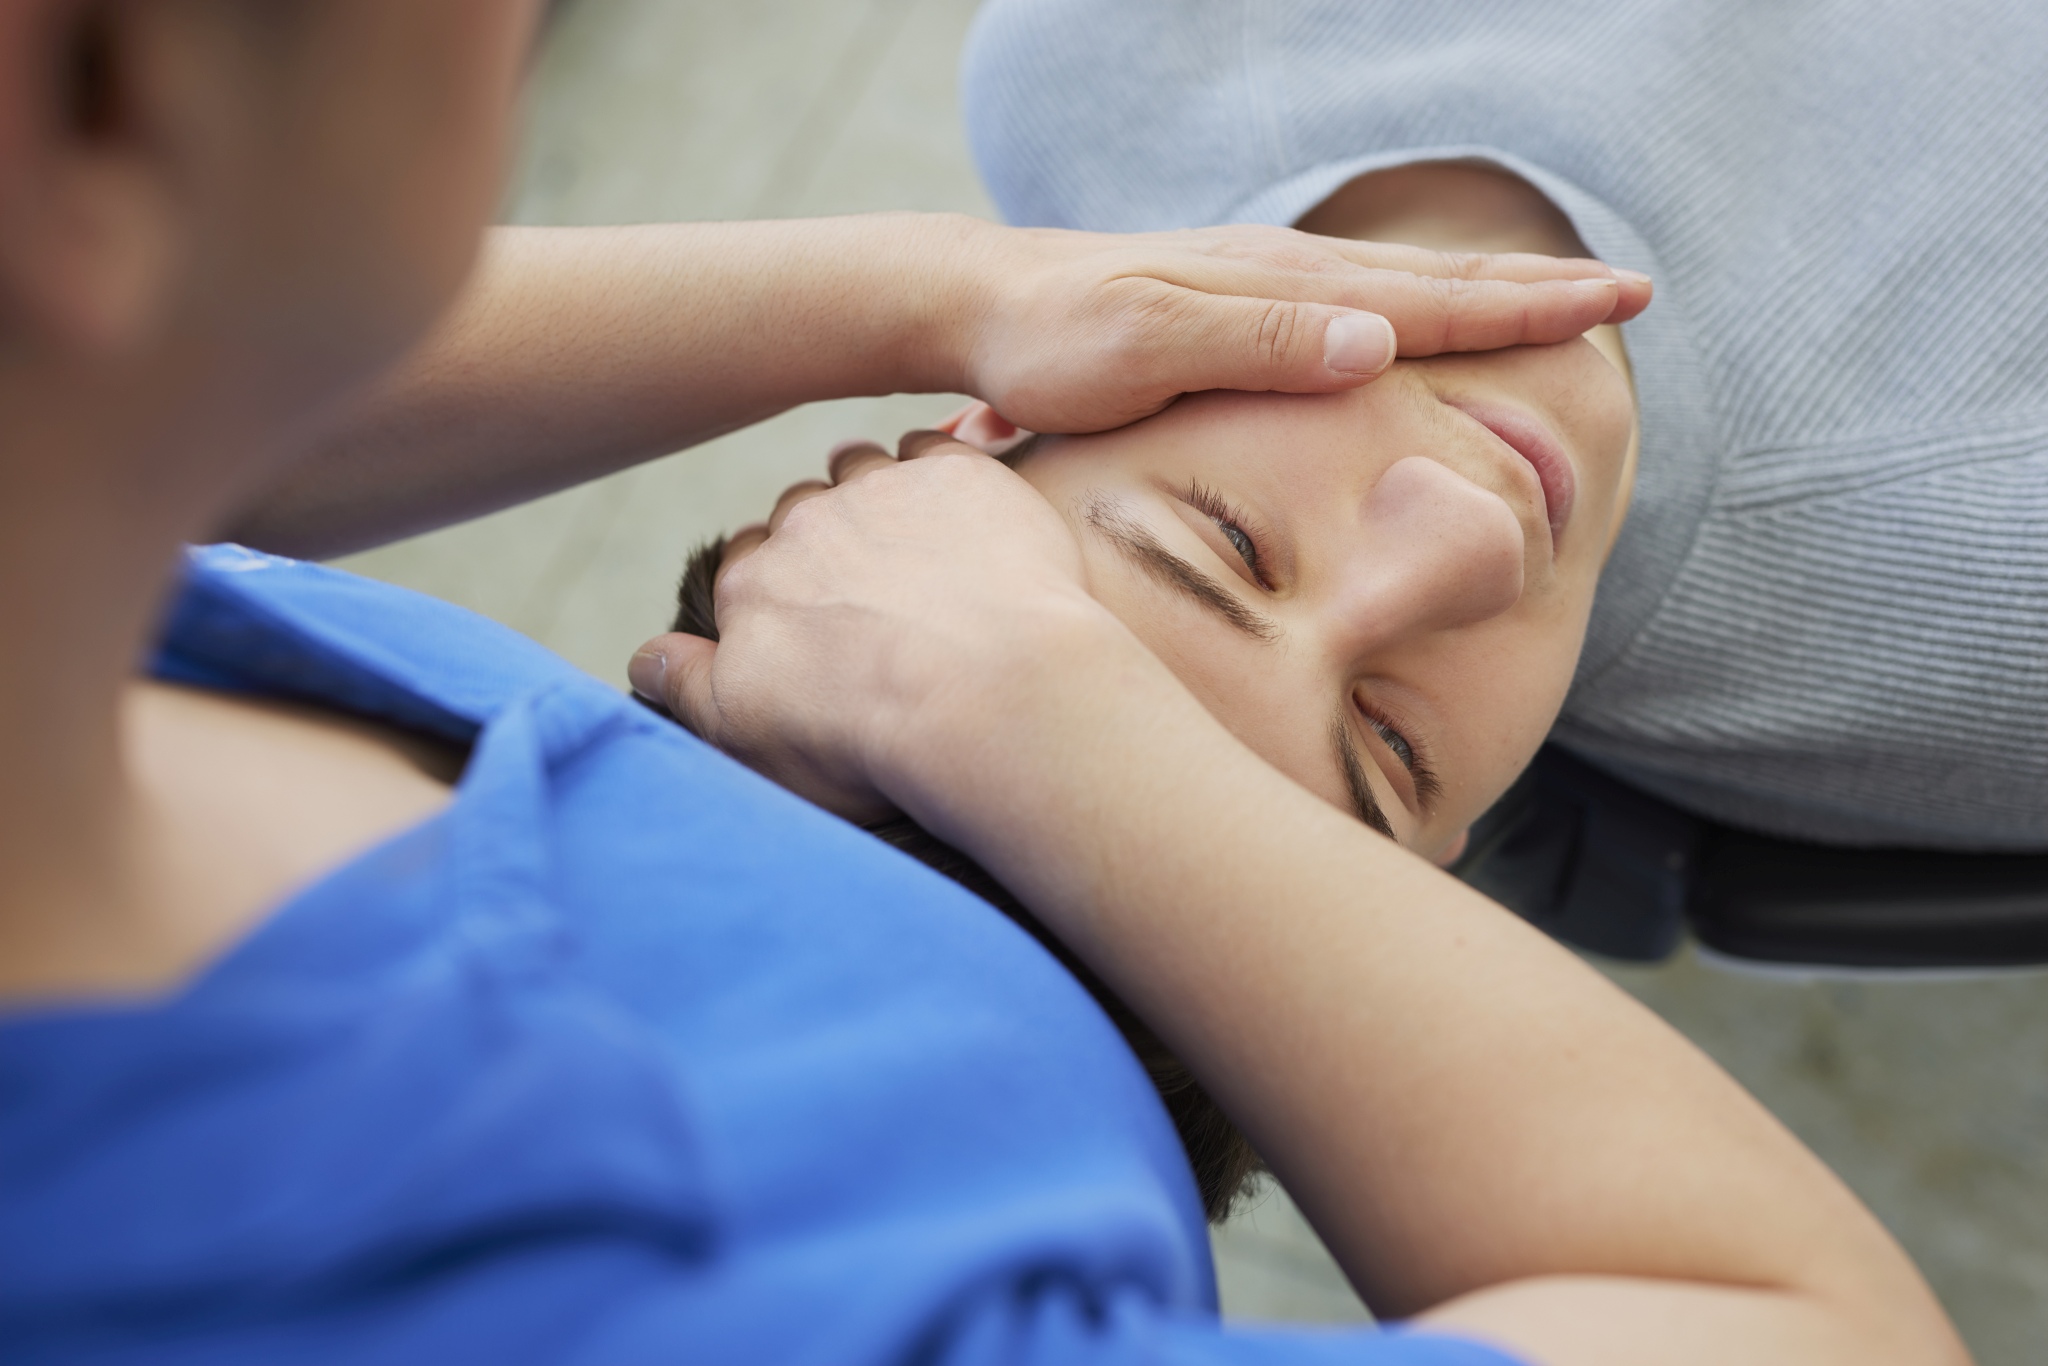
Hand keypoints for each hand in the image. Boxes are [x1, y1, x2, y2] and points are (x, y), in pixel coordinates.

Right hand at [629, 431, 1130, 822]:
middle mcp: (805, 523)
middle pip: (801, 513)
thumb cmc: (869, 735)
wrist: (988, 698)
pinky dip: (936, 471)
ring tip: (911, 538)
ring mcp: (883, 491)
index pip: (745, 567)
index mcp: (752, 583)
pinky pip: (932, 448)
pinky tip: (958, 505)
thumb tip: (643, 660)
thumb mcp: (747, 733)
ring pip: (861, 467)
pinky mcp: (958, 475)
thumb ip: (688, 687)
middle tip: (869, 588)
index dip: (774, 590)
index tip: (806, 620)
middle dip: (825, 541)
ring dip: (875, 493)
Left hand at [941, 219, 1650, 432]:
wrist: (979, 303)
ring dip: (1491, 294)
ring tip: (1560, 300)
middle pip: (1440, 282)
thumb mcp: (1146, 352)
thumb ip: (1260, 346)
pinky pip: (1361, 298)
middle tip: (1634, 293)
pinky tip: (1425, 317)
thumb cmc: (1052, 343)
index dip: (1533, 310)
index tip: (1622, 302)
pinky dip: (1422, 306)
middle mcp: (1288, 274)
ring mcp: (1265, 281)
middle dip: (1540, 292)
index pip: (1436, 301)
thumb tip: (1383, 340)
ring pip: (1406, 286)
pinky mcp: (1239, 299)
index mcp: (1286, 289)